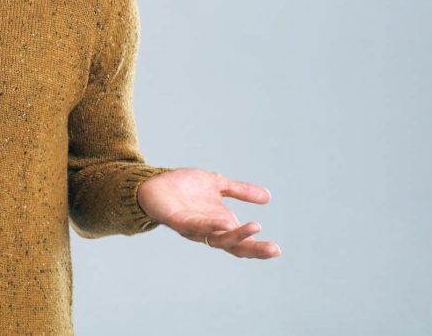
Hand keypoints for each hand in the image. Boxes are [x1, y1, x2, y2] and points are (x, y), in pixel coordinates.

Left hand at [136, 168, 280, 259]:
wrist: (154, 182)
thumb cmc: (184, 186)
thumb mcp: (218, 184)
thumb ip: (240, 191)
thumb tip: (268, 197)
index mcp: (219, 224)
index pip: (241, 242)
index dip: (258, 247)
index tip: (278, 250)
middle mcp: (208, 231)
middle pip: (234, 246)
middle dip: (254, 248)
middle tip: (274, 249)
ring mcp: (193, 228)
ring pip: (217, 238)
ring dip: (236, 234)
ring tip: (255, 227)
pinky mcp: (177, 221)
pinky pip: (195, 227)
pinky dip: (209, 225)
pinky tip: (223, 222)